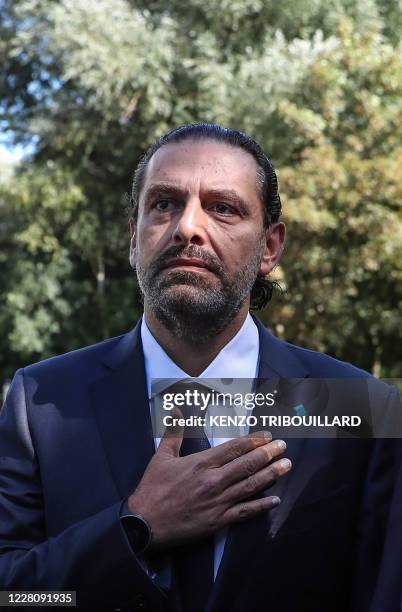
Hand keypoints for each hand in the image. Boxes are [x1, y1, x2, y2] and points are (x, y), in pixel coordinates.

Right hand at [127, 427, 290, 548]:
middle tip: (283, 447)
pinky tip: (274, 500)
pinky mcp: (217, 521)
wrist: (144, 523)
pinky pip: (244, 512)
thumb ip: (173, 432)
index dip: (253, 441)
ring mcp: (218, 502)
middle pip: (247, 464)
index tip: (267, 436)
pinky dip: (260, 506)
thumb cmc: (153, 489)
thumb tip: (177, 410)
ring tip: (286, 466)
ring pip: (250, 486)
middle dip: (268, 454)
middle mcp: (213, 480)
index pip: (234, 448)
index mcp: (202, 463)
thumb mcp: (161, 456)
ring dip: (270, 475)